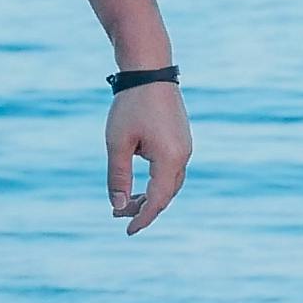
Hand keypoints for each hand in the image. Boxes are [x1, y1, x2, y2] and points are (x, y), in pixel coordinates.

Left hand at [104, 84, 189, 233]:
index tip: (127, 231)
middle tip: (118, 216)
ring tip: (126, 202)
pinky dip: (157, 181)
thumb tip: (118, 207)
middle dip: (144, 208)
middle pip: (166, 194)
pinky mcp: (181, 139)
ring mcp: (185, 147)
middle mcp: (183, 156)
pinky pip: (171, 169)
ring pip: (170, 183)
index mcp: (169, 159)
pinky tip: (140, 181)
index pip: (157, 200)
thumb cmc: (130, 105)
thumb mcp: (118, 144)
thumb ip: (118, 177)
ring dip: (151, 195)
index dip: (142, 218)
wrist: (149, 71)